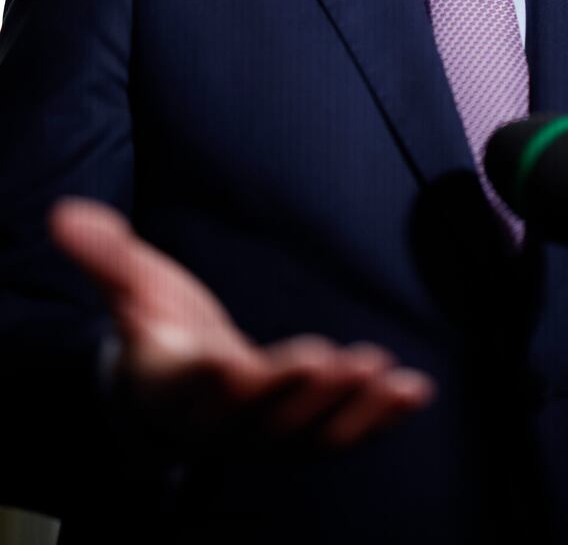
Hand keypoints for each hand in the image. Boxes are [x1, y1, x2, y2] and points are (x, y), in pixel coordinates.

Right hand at [49, 198, 434, 449]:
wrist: (176, 392)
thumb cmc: (159, 332)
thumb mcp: (132, 290)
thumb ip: (106, 255)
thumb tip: (65, 214)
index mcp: (175, 385)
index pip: (194, 388)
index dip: (215, 380)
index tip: (231, 364)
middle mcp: (221, 422)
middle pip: (258, 418)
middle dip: (295, 393)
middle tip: (332, 360)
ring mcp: (264, 437)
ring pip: (306, 436)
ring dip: (347, 409)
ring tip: (382, 374)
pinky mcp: (301, 437)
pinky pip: (341, 438)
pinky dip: (379, 419)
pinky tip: (416, 391)